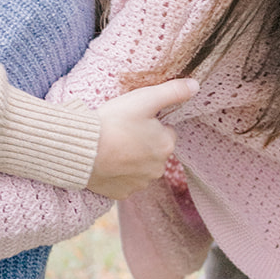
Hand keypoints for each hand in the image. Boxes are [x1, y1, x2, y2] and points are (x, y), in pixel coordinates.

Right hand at [87, 78, 199, 199]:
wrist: (84, 149)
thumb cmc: (114, 122)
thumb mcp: (144, 99)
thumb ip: (172, 91)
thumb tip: (195, 85)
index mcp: (166, 145)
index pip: (166, 131)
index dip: (150, 123)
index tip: (133, 119)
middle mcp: (158, 168)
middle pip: (154, 151)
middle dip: (142, 142)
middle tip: (121, 131)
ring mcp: (140, 183)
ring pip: (140, 167)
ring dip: (131, 158)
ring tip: (112, 145)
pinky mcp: (123, 193)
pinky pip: (125, 181)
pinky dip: (118, 172)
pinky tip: (107, 161)